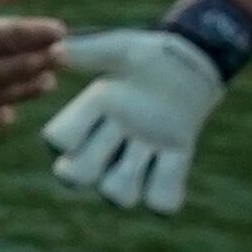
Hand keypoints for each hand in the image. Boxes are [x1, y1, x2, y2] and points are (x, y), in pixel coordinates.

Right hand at [45, 27, 225, 213]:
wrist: (194, 61)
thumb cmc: (152, 54)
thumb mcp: (121, 49)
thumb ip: (89, 52)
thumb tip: (56, 50)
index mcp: (90, 111)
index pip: (57, 140)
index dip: (68, 135)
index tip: (99, 102)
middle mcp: (105, 140)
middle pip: (76, 176)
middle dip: (90, 165)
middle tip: (117, 137)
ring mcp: (137, 156)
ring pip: (116, 195)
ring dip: (129, 181)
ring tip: (147, 150)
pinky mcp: (171, 164)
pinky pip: (160, 202)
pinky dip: (164, 193)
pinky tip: (171, 160)